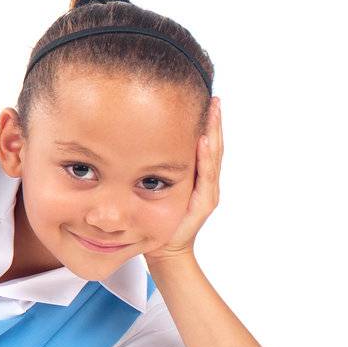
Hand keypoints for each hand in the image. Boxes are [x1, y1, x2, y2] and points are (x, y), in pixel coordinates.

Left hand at [148, 96, 221, 263]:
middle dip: (213, 121)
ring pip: (213, 156)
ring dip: (213, 132)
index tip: (204, 98)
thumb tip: (134, 139)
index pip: (203, 141)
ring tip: (213, 111)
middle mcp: (205, 180)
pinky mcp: (204, 202)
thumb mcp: (152, 184)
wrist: (163, 248)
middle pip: (213, 144)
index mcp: (195, 173)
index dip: (206, 121)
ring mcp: (206, 190)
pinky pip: (206, 175)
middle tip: (213, 98)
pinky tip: (203, 140)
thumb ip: (153, 166)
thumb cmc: (155, 218)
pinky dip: (206, 156)